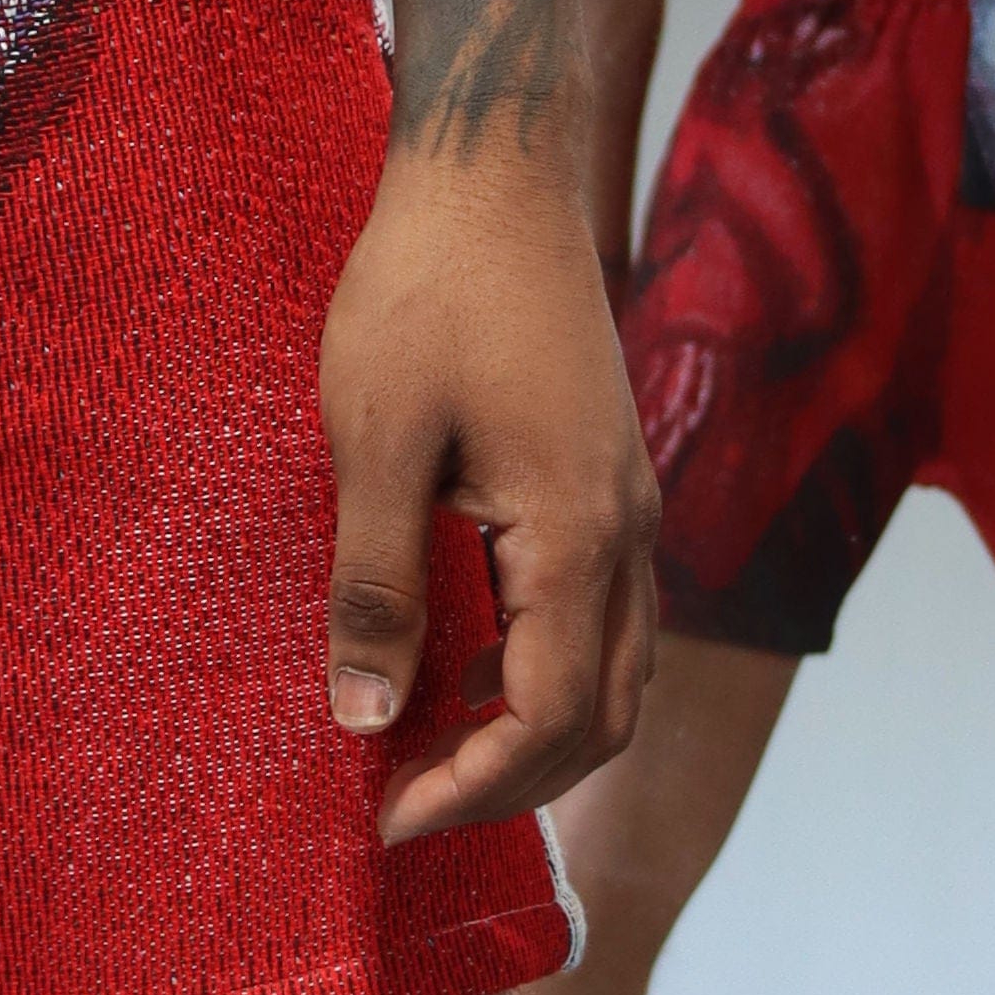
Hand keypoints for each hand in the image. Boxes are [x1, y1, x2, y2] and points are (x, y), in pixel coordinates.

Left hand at [317, 150, 659, 845]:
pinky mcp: (610, 482)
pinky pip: (605, 618)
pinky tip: (466, 667)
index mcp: (576, 537)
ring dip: (536, 736)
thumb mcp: (375, 442)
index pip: (546, 720)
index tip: (383, 820)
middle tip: (402, 808)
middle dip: (509, 785)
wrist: (495, 173)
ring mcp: (630, 508)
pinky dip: (548, 674)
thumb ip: (377, 587)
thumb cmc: (425, 292)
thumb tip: (365, 719)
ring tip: (431, 755)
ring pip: (618, 674)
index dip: (470, 791)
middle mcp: (628, 535)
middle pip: (603, 720)